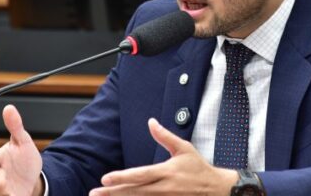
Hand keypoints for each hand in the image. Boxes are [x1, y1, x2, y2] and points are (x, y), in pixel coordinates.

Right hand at [0, 105, 43, 195]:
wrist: (32, 176)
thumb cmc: (23, 157)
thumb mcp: (23, 140)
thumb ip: (15, 126)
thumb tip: (9, 108)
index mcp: (0, 158)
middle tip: (1, 181)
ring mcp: (3, 186)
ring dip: (3, 191)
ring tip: (9, 193)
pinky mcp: (10, 195)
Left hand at [89, 118, 238, 194]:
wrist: (216, 190)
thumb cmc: (198, 169)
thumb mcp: (183, 149)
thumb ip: (165, 136)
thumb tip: (151, 122)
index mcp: (166, 172)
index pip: (140, 175)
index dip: (122, 177)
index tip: (105, 179)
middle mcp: (163, 188)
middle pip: (134, 191)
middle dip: (113, 193)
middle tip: (94, 193)